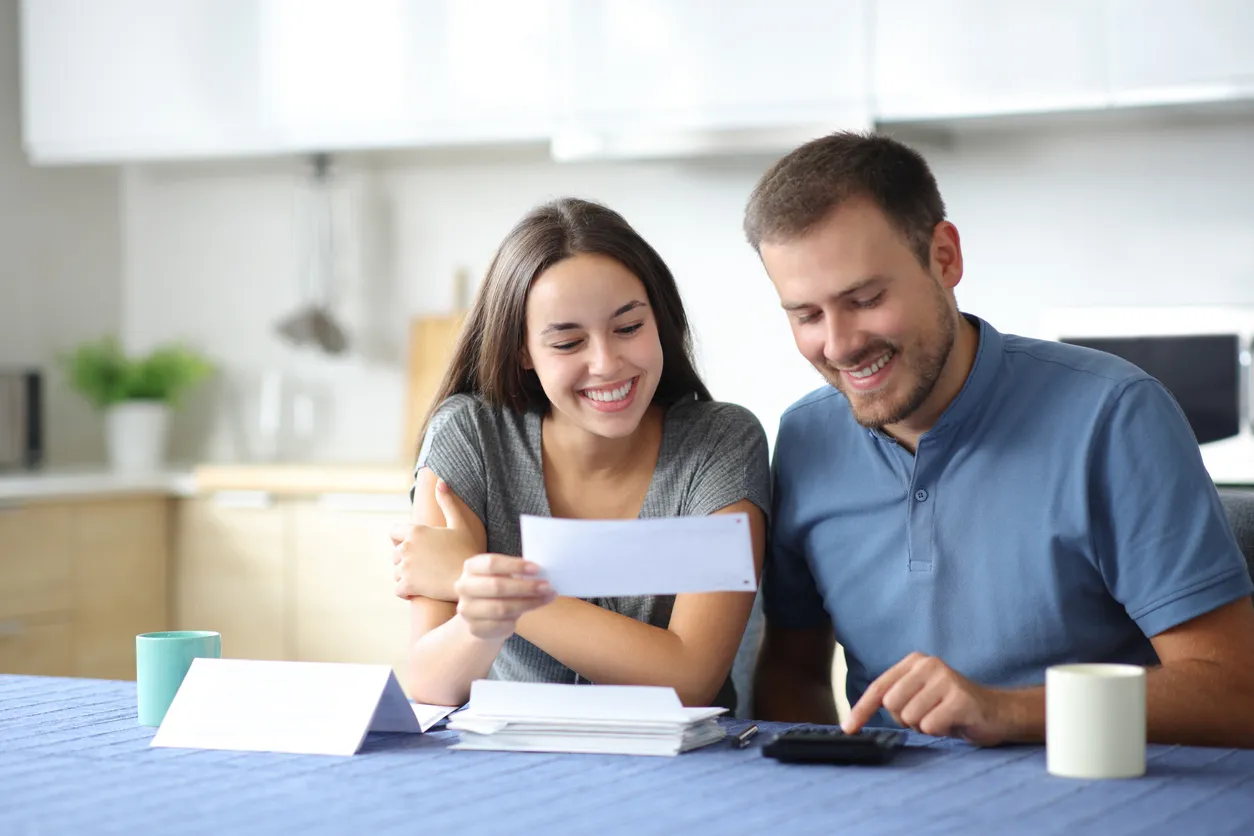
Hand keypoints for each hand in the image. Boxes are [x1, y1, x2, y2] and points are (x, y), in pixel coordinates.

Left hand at [391, 479, 479, 600]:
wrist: (471, 579)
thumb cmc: (467, 550)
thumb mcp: (459, 524)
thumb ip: (448, 503)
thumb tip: (441, 482)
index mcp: (416, 531)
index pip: (393, 532)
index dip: (402, 539)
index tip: (416, 546)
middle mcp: (406, 547)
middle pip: (395, 554)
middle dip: (406, 559)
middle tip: (425, 565)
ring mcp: (405, 567)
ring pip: (396, 572)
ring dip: (406, 576)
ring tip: (425, 578)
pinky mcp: (407, 585)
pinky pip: (398, 589)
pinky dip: (406, 591)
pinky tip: (419, 590)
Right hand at [454, 554, 556, 640]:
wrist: (483, 615)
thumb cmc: (499, 589)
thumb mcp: (504, 575)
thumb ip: (518, 572)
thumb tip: (541, 574)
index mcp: (471, 567)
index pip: (491, 563)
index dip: (515, 566)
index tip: (537, 569)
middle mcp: (464, 586)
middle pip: (497, 586)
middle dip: (526, 587)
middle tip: (547, 586)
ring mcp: (467, 609)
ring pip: (501, 608)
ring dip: (528, 603)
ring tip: (546, 598)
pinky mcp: (475, 628)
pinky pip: (501, 625)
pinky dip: (517, 620)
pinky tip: (527, 613)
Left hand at [843, 652, 1010, 745]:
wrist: (998, 712)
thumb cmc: (952, 708)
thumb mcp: (919, 696)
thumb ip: (895, 698)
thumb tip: (856, 718)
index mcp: (914, 661)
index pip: (879, 688)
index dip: (861, 710)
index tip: (848, 728)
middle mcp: (928, 664)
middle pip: (891, 705)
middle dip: (906, 720)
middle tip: (928, 716)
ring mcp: (945, 679)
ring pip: (910, 717)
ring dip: (924, 726)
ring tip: (942, 717)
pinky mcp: (959, 698)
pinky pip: (930, 725)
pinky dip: (939, 731)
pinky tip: (953, 722)